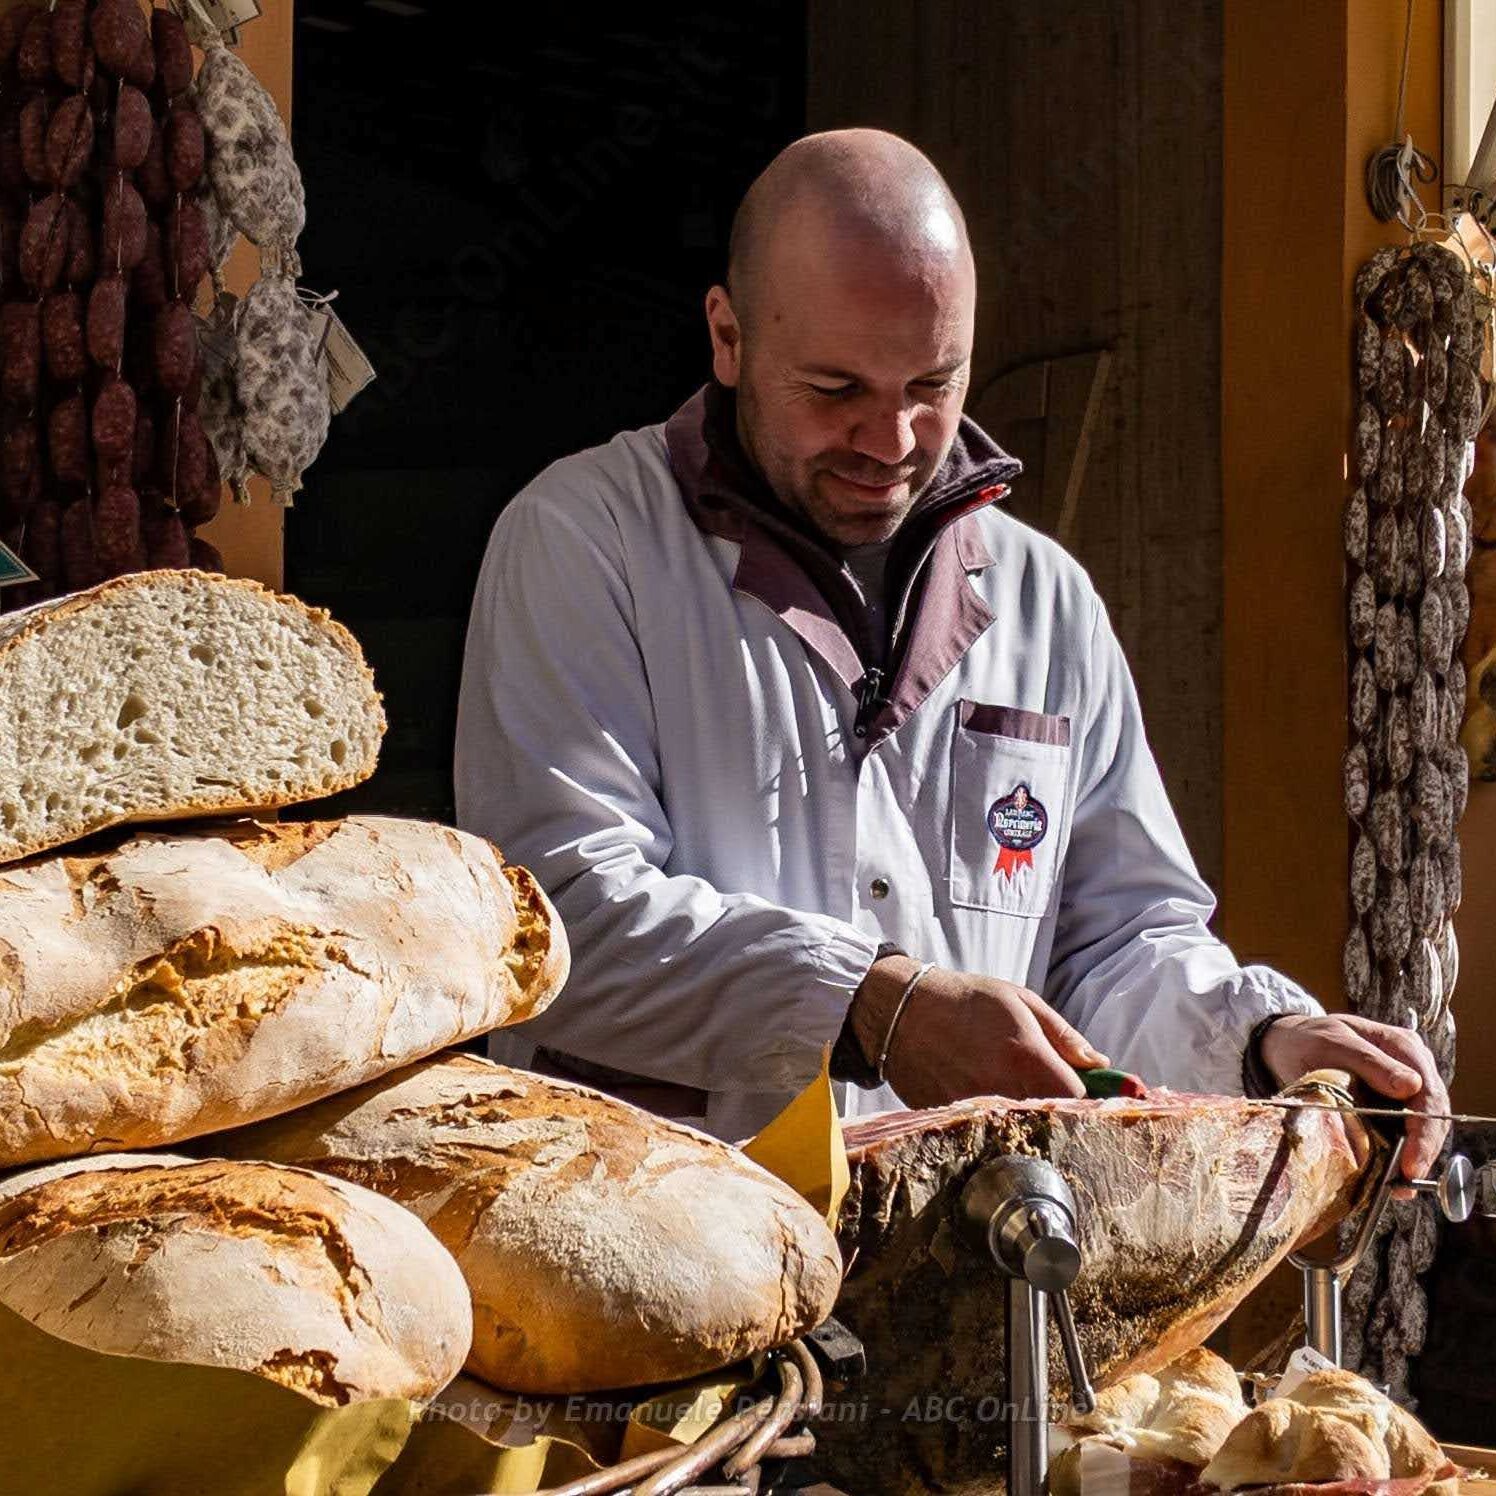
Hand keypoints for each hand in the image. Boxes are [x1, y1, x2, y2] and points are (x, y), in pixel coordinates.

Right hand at [848, 957, 1107, 1107]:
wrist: (902, 1010)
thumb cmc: (965, 999)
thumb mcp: (1021, 1001)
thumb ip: (1064, 1036)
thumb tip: (1101, 1065)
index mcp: (1027, 1057)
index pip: (1080, 1100)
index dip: (1092, 1100)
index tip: (1092, 1095)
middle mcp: (1004, 1089)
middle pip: (1053, 1122)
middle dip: (1062, 1112)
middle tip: (1057, 1096)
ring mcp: (977, 1110)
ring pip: (1021, 1130)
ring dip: (1030, 1119)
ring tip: (1019, 1094)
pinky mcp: (955, 1121)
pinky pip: (989, 1130)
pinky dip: (998, 1121)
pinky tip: (989, 1098)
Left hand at [1259, 1013, 1449, 1190]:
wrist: (1289, 1043)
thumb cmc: (1310, 1038)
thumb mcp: (1332, 1043)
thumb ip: (1370, 1062)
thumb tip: (1411, 1086)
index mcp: (1404, 1047)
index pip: (1429, 1092)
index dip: (1425, 1130)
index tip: (1412, 1160)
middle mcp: (1412, 1070)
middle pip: (1432, 1115)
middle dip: (1422, 1151)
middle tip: (1407, 1181)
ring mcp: (1404, 1091)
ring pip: (1421, 1130)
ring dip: (1413, 1158)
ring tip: (1399, 1187)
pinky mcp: (1389, 1109)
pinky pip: (1401, 1134)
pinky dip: (1397, 1156)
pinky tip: (1390, 1180)